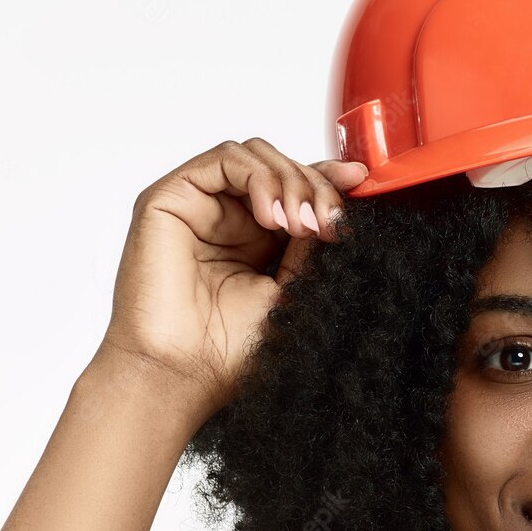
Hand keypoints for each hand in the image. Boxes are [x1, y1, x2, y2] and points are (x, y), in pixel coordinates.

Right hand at [96, 138, 369, 417]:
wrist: (184, 374)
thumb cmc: (230, 349)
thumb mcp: (295, 288)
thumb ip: (314, 244)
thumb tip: (344, 206)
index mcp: (258, 238)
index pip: (297, 187)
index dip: (329, 178)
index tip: (362, 182)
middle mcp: (228, 217)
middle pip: (281, 165)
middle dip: (316, 186)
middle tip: (329, 225)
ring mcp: (199, 206)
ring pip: (256, 156)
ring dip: (290, 181)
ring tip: (300, 226)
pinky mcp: (169, 199)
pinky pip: (224, 159)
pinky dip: (258, 177)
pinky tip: (271, 216)